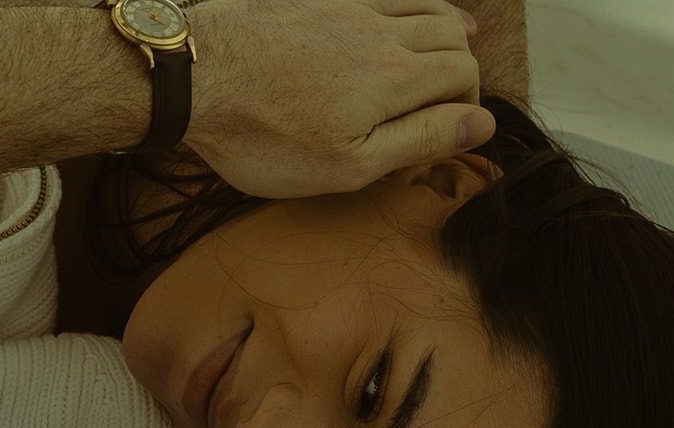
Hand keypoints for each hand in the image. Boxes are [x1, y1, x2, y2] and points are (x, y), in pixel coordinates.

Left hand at [187, 0, 493, 197]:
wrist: (194, 79)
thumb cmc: (263, 135)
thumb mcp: (348, 164)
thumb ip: (418, 140)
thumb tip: (479, 124)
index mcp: (397, 76)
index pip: (464, 76)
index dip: (467, 107)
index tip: (445, 135)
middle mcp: (381, 31)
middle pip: (452, 33)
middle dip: (463, 66)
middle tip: (448, 98)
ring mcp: (347, 8)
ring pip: (422, 4)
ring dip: (444, 28)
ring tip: (448, 48)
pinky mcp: (315, 0)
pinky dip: (405, 3)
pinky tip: (396, 18)